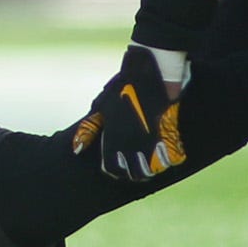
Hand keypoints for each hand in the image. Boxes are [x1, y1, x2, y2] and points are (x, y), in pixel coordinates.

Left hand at [72, 44, 187, 181]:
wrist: (148, 73)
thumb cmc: (122, 88)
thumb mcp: (101, 106)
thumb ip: (89, 129)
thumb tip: (76, 149)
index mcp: (115, 138)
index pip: (113, 168)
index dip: (114, 170)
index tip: (116, 167)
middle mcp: (133, 143)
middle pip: (136, 173)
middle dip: (134, 172)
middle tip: (134, 167)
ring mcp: (153, 140)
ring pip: (154, 169)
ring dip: (151, 169)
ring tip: (149, 164)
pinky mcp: (169, 133)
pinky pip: (171, 158)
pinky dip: (168, 160)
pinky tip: (163, 156)